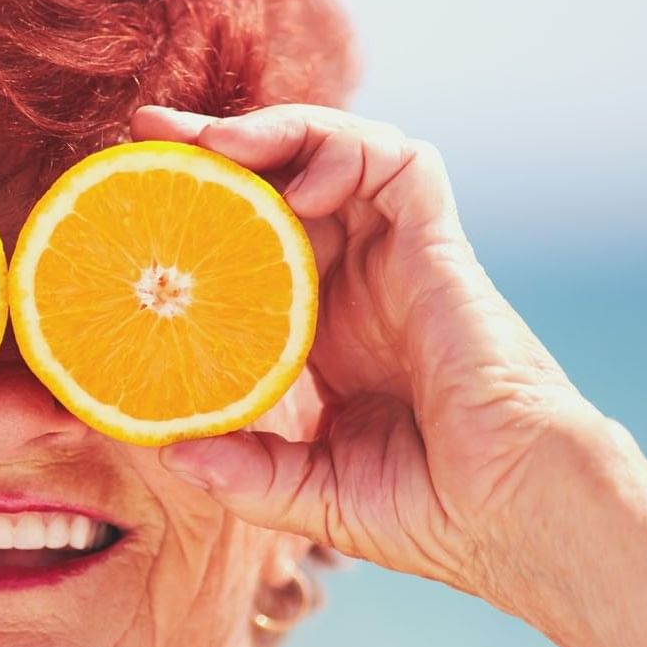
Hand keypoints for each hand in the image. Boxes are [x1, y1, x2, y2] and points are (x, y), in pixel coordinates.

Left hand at [136, 103, 601, 603]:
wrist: (512, 517)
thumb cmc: (429, 513)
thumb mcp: (309, 494)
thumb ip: (242, 472)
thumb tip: (166, 450)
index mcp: (322, 327)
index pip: (249, 240)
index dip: (199, 211)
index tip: (135, 195)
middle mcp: (356, 282)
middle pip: (282, 181)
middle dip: (218, 146)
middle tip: (150, 129)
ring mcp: (399, 260)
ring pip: (338, 154)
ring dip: (276, 130)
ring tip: (214, 140)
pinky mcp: (439, 248)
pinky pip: (400, 165)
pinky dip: (349, 151)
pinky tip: (301, 182)